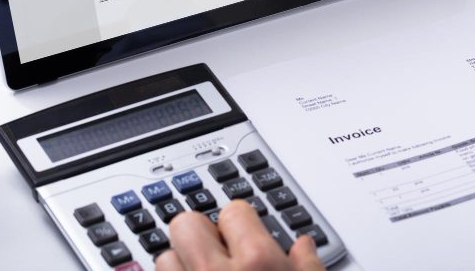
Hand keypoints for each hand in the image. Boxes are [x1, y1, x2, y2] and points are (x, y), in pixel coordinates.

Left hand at [156, 200, 323, 270]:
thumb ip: (308, 264)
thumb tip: (303, 246)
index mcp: (257, 263)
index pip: (233, 210)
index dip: (241, 221)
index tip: (245, 233)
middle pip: (186, 223)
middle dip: (201, 231)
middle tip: (219, 249)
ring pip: (165, 257)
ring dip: (182, 261)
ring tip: (203, 270)